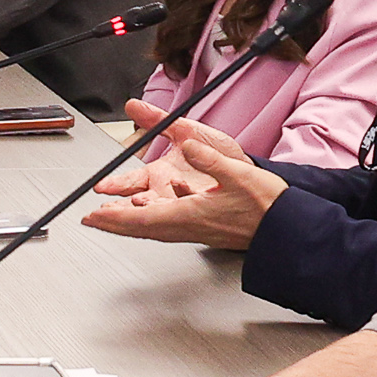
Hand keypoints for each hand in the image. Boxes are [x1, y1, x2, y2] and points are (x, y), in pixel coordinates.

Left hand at [80, 113, 284, 249]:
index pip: (143, 218)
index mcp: (191, 214)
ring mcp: (194, 231)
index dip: (115, 218)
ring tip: (109, 218)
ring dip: (127, 224)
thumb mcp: (239, 174)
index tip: (94, 216)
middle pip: (140, 228)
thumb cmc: (266, 205)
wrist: (286, 227)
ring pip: (151, 229)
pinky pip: (165, 227)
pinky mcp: (202, 229)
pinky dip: (147, 222)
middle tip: (90, 221)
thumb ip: (211, 160)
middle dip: (112, 224)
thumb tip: (188, 146)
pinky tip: (145, 213)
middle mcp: (188, 226)